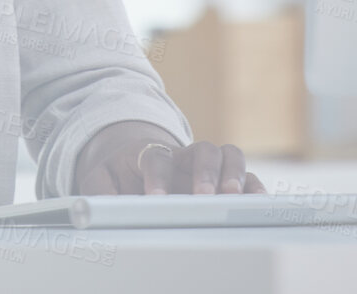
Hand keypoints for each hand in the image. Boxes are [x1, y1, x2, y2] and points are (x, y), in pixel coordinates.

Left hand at [74, 121, 265, 194]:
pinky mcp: (225, 179)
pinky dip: (255, 187)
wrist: (132, 162)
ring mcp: (207, 166)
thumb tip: (99, 207)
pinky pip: (247, 176)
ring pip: (228, 156)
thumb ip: (99, 189)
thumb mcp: (100, 178)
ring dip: (234, 175)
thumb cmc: (118, 174)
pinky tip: (257, 204)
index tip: (156, 198)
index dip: (158, 177)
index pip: (158, 158)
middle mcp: (184, 156)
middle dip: (205, 173)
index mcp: (151, 153)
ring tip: (232, 198)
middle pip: (202, 150)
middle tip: (203, 197)